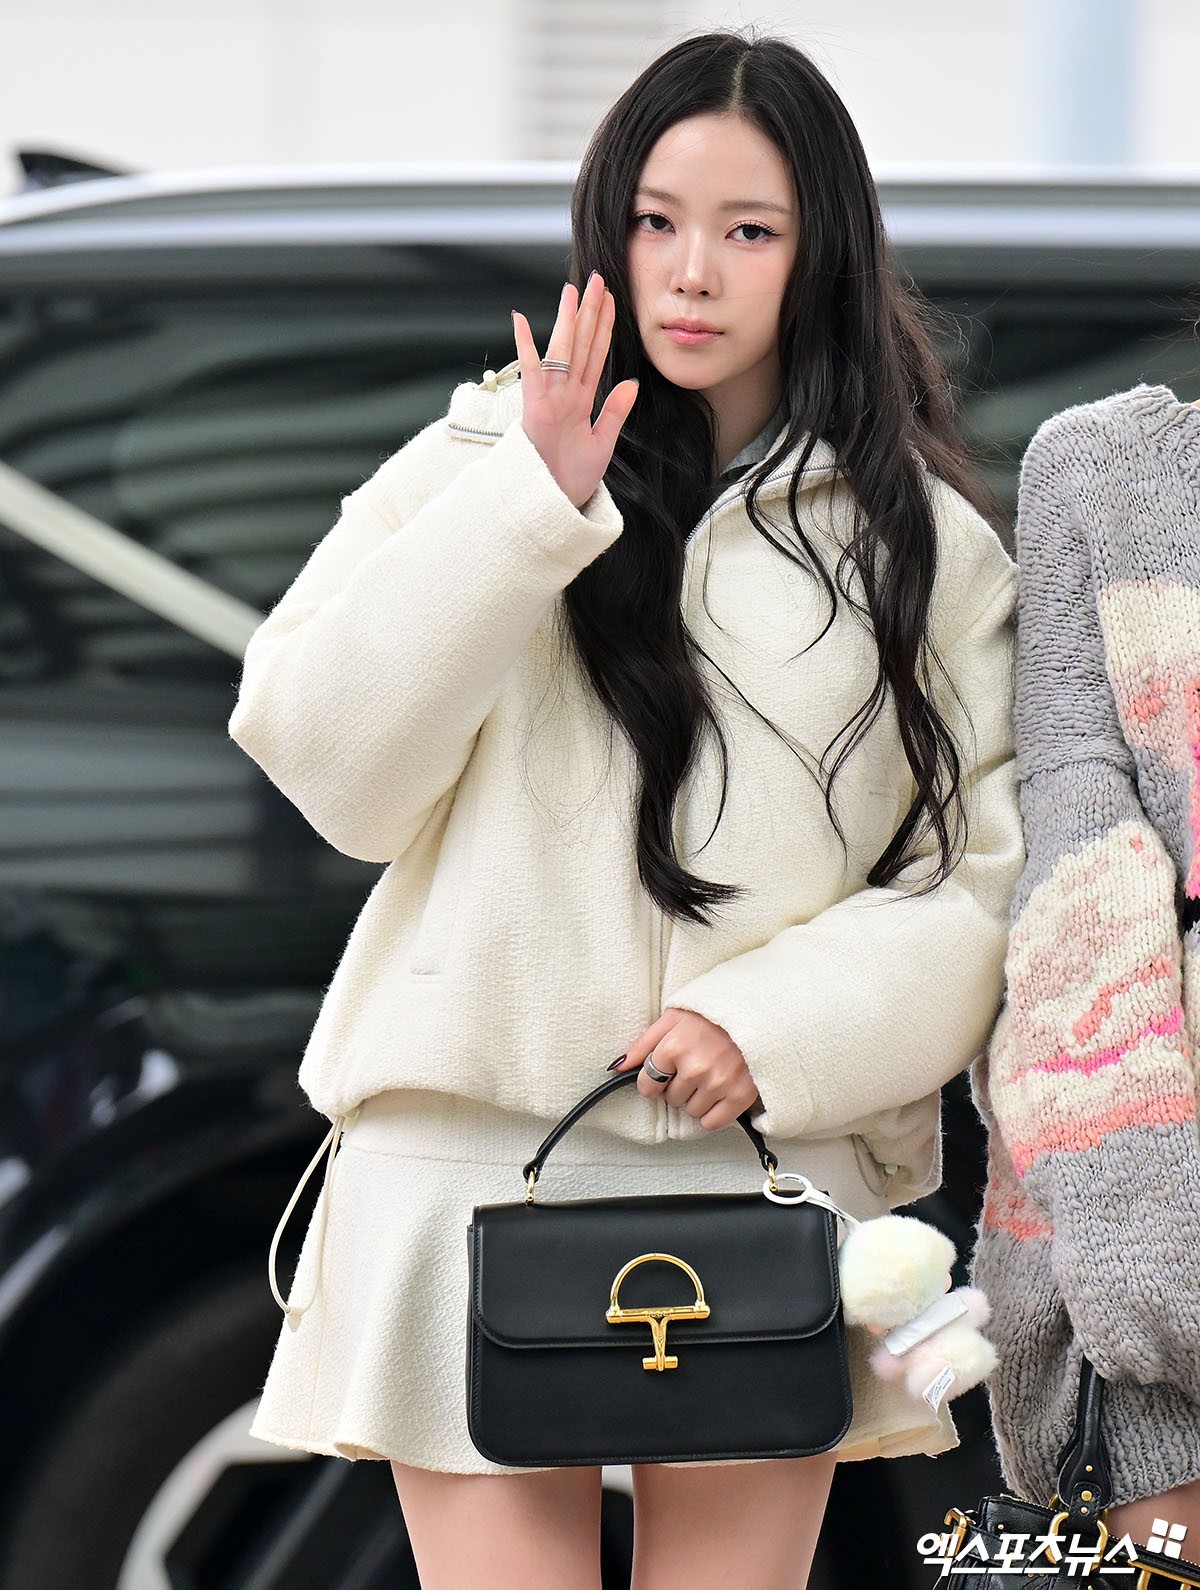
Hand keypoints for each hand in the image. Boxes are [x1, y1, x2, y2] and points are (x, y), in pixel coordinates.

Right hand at [512, 274, 637, 508]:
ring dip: (567, 320)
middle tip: (597, 280)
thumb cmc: (572, 480)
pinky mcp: (536, 409)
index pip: (596, 355)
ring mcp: (550, 399)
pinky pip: (532, 373)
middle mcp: (566, 394)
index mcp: (582, 400)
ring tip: (573, 290)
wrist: (554, 505)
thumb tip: (629, 383)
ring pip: (562, 351)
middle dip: (589, 312)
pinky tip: (522, 320)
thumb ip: (614, 412)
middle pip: (581, 344)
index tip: (611, 300)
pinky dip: (526, 347)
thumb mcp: (602, 444)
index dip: (604, 327)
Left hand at [614, 1008, 760, 1129]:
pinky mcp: (740, 1095)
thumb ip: (643, 1044)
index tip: (664, 1073)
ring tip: (709, 1075)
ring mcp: (718, 1083)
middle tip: (694, 1066)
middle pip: (671, 1099)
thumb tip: (618, 1067)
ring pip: (691, 1111)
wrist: (755, 1012)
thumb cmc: (711, 1014)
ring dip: (696, 1098)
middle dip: (678, 1086)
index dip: (653, 1081)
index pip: (647, 1084)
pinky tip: (718, 1093)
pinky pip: (712, 1123)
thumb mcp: (672, 1018)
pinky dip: (713, 1113)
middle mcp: (695, 1068)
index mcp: (674, 1047)